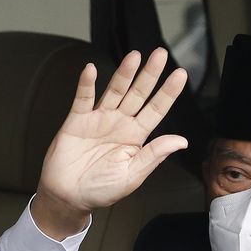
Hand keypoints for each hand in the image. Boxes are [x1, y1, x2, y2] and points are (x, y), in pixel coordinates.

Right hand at [31, 48, 188, 238]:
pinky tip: (91, 70)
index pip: (156, 110)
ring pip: (114, 91)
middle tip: (160, 54)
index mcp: (136, 136)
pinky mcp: (77, 121)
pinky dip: (86, 85)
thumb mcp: (133, 175)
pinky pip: (83, 99)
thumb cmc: (101, 189)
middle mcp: (120, 123)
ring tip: (134, 56)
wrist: (69, 197)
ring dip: (124, 74)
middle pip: (138, 94)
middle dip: (150, 74)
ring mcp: (99, 119)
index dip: (168, 92)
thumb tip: (181, 141)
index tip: (180, 75)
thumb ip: (154, 155)